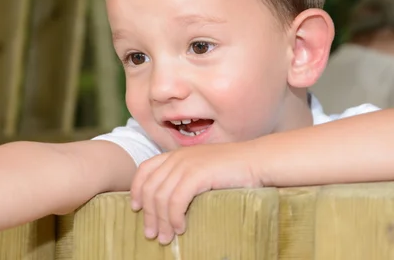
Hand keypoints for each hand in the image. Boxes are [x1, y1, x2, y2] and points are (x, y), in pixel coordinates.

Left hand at [130, 141, 261, 244]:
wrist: (257, 160)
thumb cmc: (234, 169)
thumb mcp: (204, 169)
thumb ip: (186, 178)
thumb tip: (171, 202)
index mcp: (177, 154)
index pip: (145, 170)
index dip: (136, 190)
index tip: (136, 208)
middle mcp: (178, 157)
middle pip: (150, 188)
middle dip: (148, 214)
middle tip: (151, 234)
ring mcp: (187, 165)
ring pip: (161, 197)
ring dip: (161, 221)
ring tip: (165, 238)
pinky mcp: (198, 174)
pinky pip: (176, 200)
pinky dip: (175, 217)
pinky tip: (181, 228)